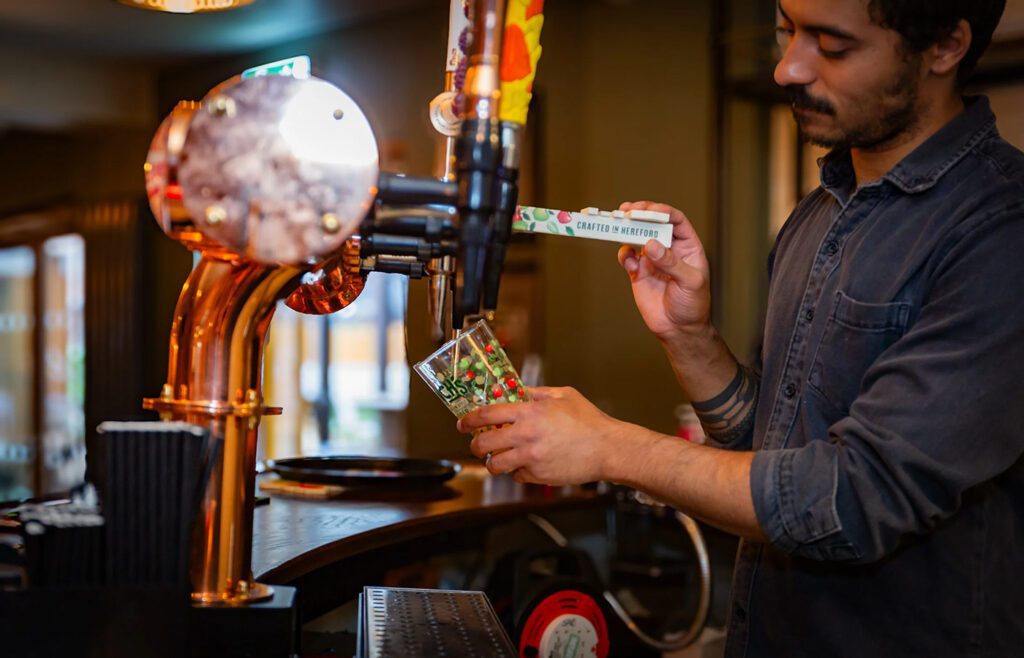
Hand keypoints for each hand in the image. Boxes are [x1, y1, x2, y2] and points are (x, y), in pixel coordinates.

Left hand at [457, 387, 626, 484]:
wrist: (608, 448)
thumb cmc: (589, 421)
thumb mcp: (563, 395)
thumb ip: (537, 393)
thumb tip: (519, 392)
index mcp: (529, 412)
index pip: (487, 414)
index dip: (469, 420)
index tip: (463, 423)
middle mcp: (526, 435)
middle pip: (484, 444)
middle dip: (475, 445)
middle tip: (477, 445)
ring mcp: (531, 458)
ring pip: (496, 465)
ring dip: (493, 462)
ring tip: (499, 458)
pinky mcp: (539, 475)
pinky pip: (517, 476)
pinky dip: (517, 472)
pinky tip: (525, 465)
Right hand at [617, 202, 710, 340]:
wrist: (679, 329)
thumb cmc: (693, 305)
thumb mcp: (690, 282)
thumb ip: (672, 263)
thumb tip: (651, 244)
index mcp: (687, 246)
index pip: (676, 220)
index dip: (662, 211)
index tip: (647, 210)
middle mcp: (669, 249)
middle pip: (653, 224)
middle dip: (639, 214)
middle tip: (626, 210)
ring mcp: (652, 259)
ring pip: (637, 237)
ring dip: (627, 230)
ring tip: (617, 225)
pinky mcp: (638, 272)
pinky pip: (628, 256)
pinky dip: (624, 254)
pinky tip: (627, 259)